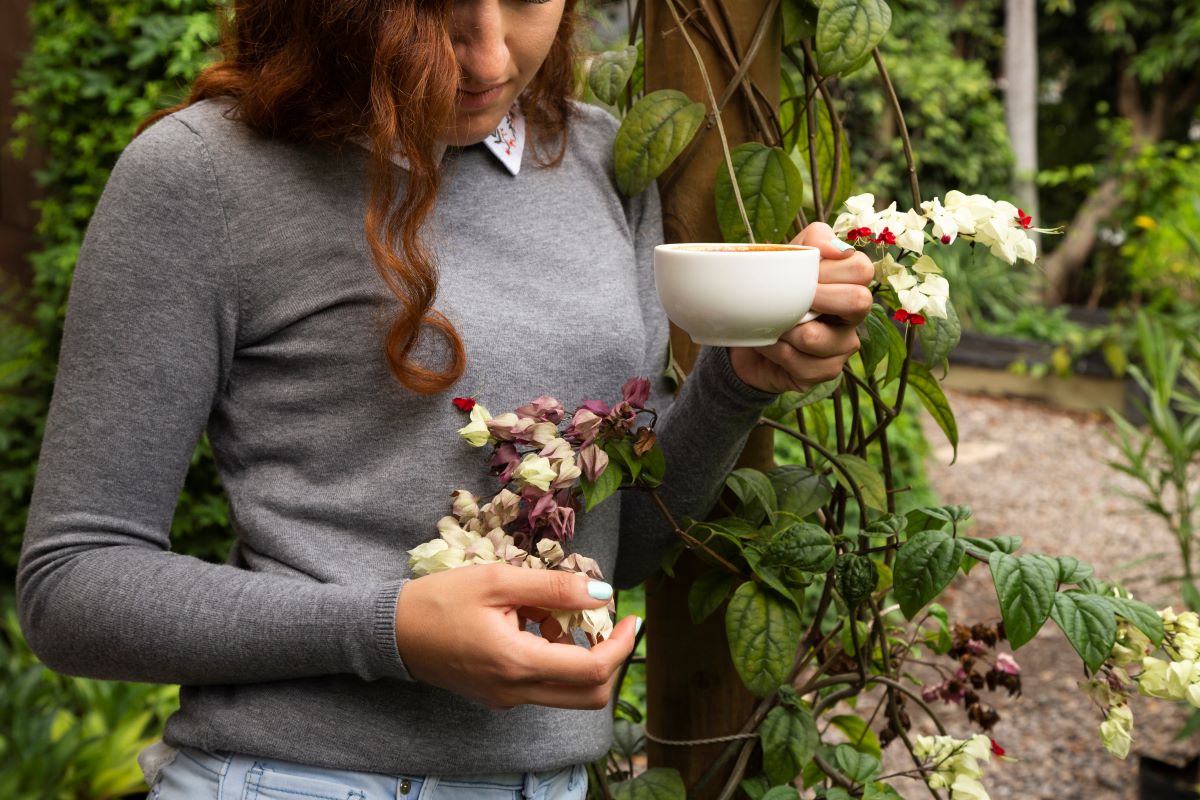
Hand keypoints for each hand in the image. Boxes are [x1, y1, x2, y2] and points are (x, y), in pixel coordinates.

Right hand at [394, 563, 639, 709]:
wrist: (391, 632)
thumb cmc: (439, 601)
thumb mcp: (498, 581)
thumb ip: (553, 588)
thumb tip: (602, 592)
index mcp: (518, 664)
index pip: (593, 671)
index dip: (621, 645)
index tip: (631, 617)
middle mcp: (516, 692)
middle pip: (589, 694)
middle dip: (609, 656)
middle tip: (606, 619)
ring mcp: (506, 698)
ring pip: (566, 689)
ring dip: (579, 654)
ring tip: (556, 611)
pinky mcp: (498, 694)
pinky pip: (542, 683)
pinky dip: (553, 655)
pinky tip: (534, 622)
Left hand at [728, 222, 874, 392]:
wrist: (748, 334)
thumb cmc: (775, 292)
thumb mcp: (789, 258)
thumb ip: (814, 241)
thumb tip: (836, 248)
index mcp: (849, 284)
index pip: (862, 269)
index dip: (830, 269)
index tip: (804, 272)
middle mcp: (854, 317)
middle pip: (859, 301)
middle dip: (815, 297)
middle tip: (789, 298)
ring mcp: (843, 347)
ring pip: (817, 337)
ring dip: (783, 328)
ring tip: (771, 323)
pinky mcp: (826, 372)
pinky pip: (799, 362)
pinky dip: (774, 350)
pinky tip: (769, 344)